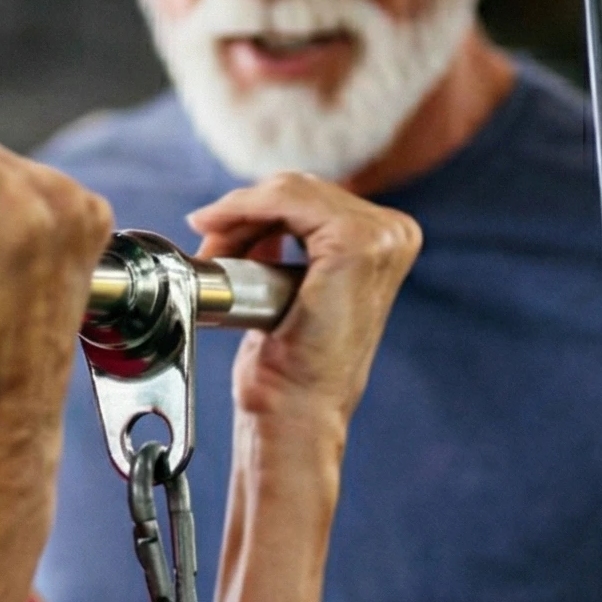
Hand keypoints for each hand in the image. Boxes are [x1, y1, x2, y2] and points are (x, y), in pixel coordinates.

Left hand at [188, 174, 421, 438]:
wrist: (295, 411)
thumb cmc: (291, 368)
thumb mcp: (290, 291)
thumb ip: (282, 247)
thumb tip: (245, 216)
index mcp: (387, 243)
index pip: (311, 198)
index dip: (255, 209)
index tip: (212, 233)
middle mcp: (395, 233)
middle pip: (299, 191)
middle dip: (242, 214)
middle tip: (207, 249)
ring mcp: (382, 236)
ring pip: (289, 191)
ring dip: (238, 215)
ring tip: (211, 252)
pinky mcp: (357, 242)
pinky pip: (286, 199)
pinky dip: (244, 208)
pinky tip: (218, 227)